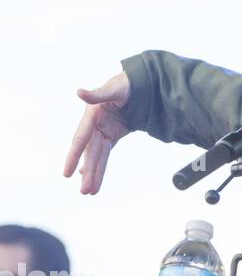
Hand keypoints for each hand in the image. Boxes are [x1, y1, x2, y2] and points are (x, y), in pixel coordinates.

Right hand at [63, 71, 132, 194]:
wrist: (141, 83)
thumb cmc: (126, 84)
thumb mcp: (115, 88)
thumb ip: (98, 93)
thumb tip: (79, 92)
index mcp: (92, 115)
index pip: (81, 139)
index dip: (74, 157)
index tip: (67, 173)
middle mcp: (95, 125)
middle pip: (90, 153)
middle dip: (89, 173)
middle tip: (85, 192)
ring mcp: (104, 130)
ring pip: (98, 156)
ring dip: (94, 173)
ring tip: (89, 191)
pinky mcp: (113, 133)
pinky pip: (105, 152)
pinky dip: (99, 164)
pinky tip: (91, 176)